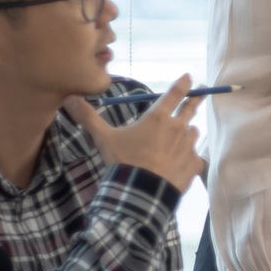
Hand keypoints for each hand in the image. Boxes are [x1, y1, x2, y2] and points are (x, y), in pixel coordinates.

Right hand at [64, 75, 207, 195]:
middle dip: (195, 100)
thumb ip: (88, 117)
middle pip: (190, 109)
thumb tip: (69, 98)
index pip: (174, 94)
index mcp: (158, 118)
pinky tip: (180, 163)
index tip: (189, 77)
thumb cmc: (124, 161)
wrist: (141, 193)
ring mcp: (189, 147)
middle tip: (202, 93)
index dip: (183, 84)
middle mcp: (177, 128)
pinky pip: (195, 156)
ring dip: (188, 132)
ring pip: (193, 133)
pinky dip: (189, 157)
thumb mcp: (104, 138)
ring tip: (181, 137)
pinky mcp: (194, 164)